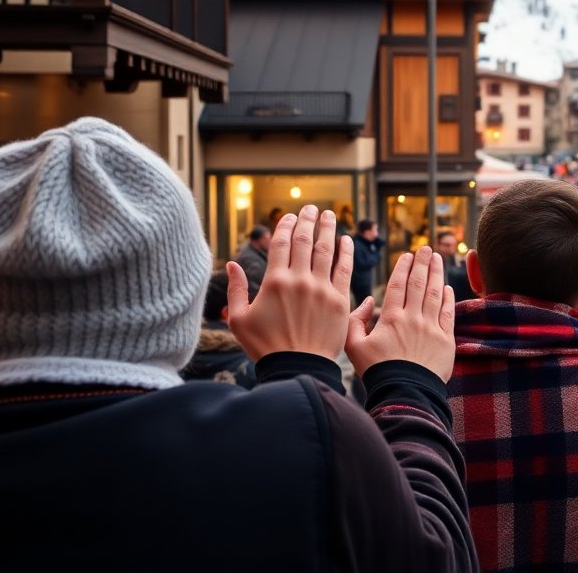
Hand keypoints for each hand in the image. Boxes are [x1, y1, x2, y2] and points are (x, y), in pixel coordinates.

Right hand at [227, 206, 356, 361]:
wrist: (297, 369)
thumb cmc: (265, 347)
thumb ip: (236, 290)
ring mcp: (322, 289)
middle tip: (313, 208)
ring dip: (327, 230)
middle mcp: (300, 281)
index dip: (286, 226)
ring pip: (326, 251)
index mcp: (274, 282)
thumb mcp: (239, 320)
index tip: (291, 216)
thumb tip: (231, 264)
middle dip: (308, 221)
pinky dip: (346, 252)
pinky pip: (344, 270)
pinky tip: (346, 240)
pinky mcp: (340, 301)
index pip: (282, 244)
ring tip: (329, 215)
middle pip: (305, 241)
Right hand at [346, 246, 456, 382]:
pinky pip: (448, 313)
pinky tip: (447, 287)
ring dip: (436, 274)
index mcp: (391, 318)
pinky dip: (448, 298)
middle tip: (426, 248)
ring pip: (435, 294)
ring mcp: (431, 328)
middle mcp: (413, 318)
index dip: (403, 267)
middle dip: (422, 263)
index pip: (398, 285)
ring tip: (437, 258)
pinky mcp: (446, 340)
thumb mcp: (354, 347)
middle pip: (419, 284)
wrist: (404, 393)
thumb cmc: (377, 371)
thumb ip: (355, 322)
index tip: (407, 255)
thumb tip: (368, 301)